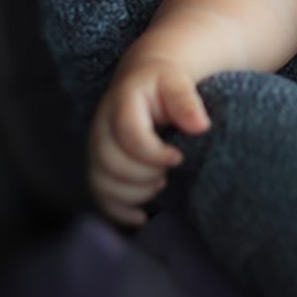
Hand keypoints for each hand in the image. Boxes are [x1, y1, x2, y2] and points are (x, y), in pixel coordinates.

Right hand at [87, 56, 210, 226]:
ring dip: (134, 193)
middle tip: (170, 172)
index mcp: (121, 104)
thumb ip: (186, 102)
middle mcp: (101, 127)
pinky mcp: (99, 165)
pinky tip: (140, 217)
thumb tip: (201, 127)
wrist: (144, 79)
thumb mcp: (177, 82)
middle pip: (111, 162)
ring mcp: (96, 148)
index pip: (129, 136)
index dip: (154, 154)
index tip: (179, 157)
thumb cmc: (165, 83)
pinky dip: (117, 211)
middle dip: (145, 175)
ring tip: (161, 184)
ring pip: (101, 182)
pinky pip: (98, 194)